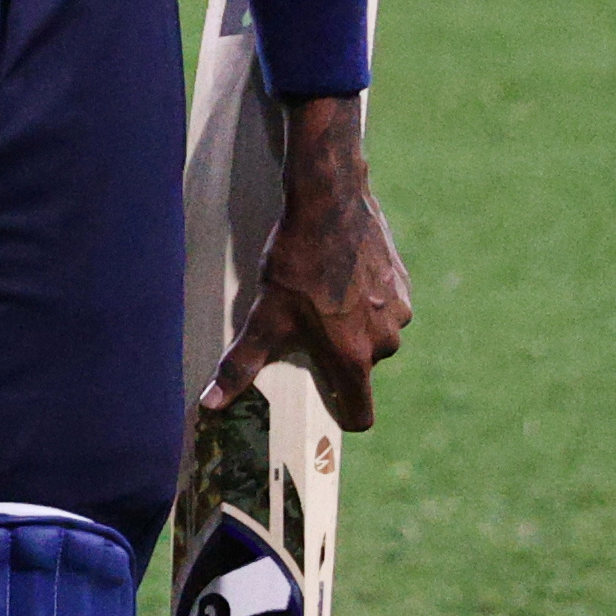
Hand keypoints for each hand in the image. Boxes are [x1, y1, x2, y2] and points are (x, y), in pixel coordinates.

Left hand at [201, 96, 410, 432]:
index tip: (324, 401)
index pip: (361, 414)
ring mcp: (400, 310)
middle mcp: (386, 341)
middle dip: (338, 354)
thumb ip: (242, 364)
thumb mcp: (265, 314)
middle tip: (309, 327)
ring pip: (375, 334)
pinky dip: (368, 297)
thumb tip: (211, 403)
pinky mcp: (405, 282)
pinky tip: (342, 274)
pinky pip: (387, 305)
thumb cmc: (297, 261)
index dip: (342, 414)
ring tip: (324, 295)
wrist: (331, 201)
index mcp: (354, 357)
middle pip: (362, 368)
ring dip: (355, 324)